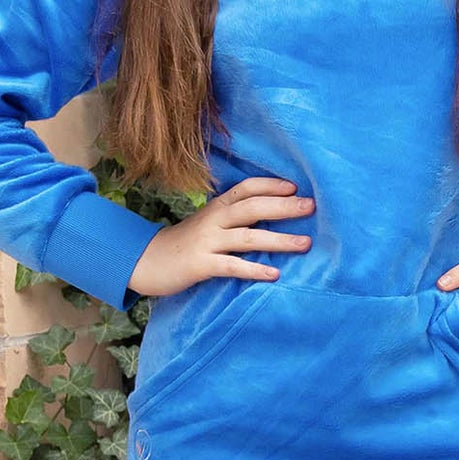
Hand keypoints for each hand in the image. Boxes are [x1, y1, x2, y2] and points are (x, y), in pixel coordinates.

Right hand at [127, 175, 314, 298]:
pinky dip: (254, 269)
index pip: (246, 188)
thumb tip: (274, 214)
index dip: (271, 185)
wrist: (146, 261)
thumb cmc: (186, 243)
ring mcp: (207, 242)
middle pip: (252, 208)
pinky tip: (274, 274)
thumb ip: (235, 217)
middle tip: (311, 207)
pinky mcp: (200, 265)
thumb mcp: (209, 223)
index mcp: (217, 207)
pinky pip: (231, 266)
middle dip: (284, 207)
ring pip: (248, 237)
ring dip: (279, 240)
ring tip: (305, 244)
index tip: (296, 188)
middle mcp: (214, 220)